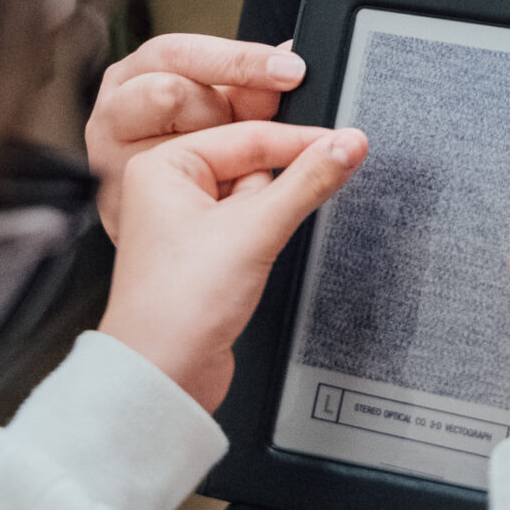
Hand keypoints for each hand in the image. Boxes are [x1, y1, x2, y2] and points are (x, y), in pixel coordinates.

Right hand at [85, 34, 306, 232]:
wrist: (150, 211)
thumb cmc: (181, 144)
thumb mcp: (218, 106)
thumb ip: (248, 84)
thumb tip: (291, 53)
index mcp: (132, 73)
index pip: (183, 53)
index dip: (241, 60)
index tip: (291, 72)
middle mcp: (112, 109)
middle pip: (170, 93)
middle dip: (220, 111)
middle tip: (254, 130)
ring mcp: (106, 156)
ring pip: (173, 143)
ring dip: (210, 154)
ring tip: (226, 166)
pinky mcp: (112, 200)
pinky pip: (173, 192)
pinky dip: (206, 191)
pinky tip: (221, 192)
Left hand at [99, 120, 364, 411]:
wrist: (164, 373)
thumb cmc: (176, 306)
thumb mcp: (256, 229)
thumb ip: (309, 181)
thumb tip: (346, 145)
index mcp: (163, 165)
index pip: (248, 136)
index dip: (301, 142)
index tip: (346, 142)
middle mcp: (169, 189)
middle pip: (252, 167)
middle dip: (277, 191)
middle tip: (280, 213)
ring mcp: (186, 223)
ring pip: (255, 200)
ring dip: (269, 220)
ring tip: (246, 256)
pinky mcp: (205, 253)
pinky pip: (249, 228)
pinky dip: (263, 239)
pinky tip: (252, 264)